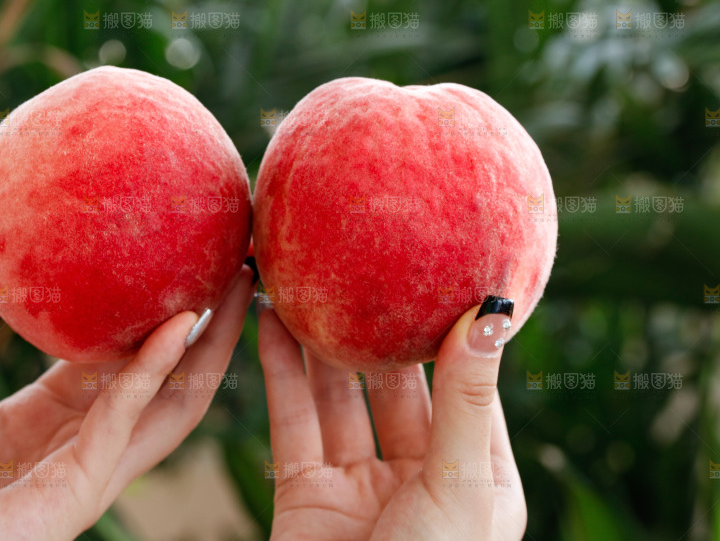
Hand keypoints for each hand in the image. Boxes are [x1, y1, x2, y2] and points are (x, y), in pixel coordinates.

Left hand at [0, 229, 255, 539]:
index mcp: (54, 419)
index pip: (121, 361)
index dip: (152, 316)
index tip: (179, 268)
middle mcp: (85, 441)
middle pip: (166, 379)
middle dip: (206, 327)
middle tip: (233, 268)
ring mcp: (92, 465)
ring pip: (172, 401)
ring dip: (209, 345)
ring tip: (237, 288)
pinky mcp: (84, 484)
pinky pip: (127, 416)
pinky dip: (155, 369)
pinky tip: (177, 326)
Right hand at [258, 300, 526, 540]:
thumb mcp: (459, 485)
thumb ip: (465, 401)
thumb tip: (491, 314)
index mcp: (476, 480)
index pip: (468, 389)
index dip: (453, 335)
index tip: (438, 275)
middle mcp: (419, 478)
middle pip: (396, 388)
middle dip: (378, 332)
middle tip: (363, 269)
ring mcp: (359, 485)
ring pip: (338, 399)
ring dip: (321, 344)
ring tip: (309, 283)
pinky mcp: (305, 493)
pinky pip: (291, 421)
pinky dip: (280, 372)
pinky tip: (273, 322)